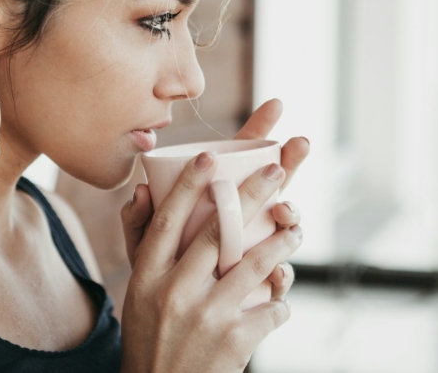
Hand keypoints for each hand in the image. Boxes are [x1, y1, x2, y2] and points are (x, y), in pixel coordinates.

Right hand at [120, 151, 302, 372]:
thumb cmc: (151, 336)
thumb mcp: (137, 293)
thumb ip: (140, 242)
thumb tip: (143, 190)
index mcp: (146, 277)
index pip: (168, 220)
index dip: (188, 186)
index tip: (208, 157)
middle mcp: (173, 292)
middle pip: (216, 232)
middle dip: (250, 196)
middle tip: (274, 170)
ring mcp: (206, 318)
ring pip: (254, 265)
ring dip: (281, 243)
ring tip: (294, 228)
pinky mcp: (234, 343)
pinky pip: (271, 309)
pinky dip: (280, 300)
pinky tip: (279, 297)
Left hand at [121, 98, 308, 268]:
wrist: (167, 332)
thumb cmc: (156, 278)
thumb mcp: (142, 248)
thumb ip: (137, 221)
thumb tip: (139, 192)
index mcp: (215, 201)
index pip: (239, 159)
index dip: (259, 130)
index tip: (277, 105)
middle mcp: (241, 219)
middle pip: (271, 184)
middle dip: (289, 161)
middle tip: (300, 143)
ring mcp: (255, 250)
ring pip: (284, 225)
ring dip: (290, 212)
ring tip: (284, 211)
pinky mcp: (260, 286)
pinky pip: (278, 277)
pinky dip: (282, 274)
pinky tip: (279, 273)